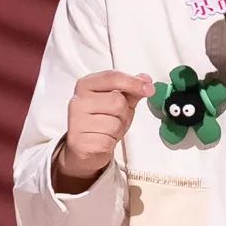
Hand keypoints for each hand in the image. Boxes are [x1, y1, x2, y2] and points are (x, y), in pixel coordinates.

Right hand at [54, 69, 153, 189]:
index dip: (134, 82)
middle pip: (117, 101)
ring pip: (115, 122)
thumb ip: (131, 90)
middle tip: (116, 119)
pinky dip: (111, 142)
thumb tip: (145, 79)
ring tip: (108, 130)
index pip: (112, 77)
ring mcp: (77, 121)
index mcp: (85, 85)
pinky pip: (109, 139)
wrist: (85, 148)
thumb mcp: (118, 102)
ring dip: (118, 129)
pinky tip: (103, 139)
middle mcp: (78, 100)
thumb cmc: (101, 122)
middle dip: (124, 113)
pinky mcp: (81, 141)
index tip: (148, 88)